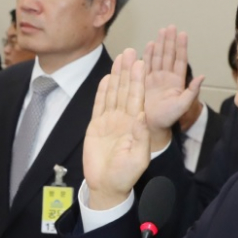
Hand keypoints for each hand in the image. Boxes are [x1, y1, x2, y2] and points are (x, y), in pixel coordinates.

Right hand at [83, 48, 149, 209]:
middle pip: (126, 90)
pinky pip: (100, 105)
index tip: (140, 63)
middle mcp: (124, 120)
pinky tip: (105, 78)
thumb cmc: (125, 176)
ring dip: (116, 76)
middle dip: (128, 71)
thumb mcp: (137, 158)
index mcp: (136, 125)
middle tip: (130, 51)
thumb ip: (140, 137)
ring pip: (113, 93)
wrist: (107, 186)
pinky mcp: (97, 126)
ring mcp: (110, 122)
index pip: (137, 98)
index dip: (138, 80)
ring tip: (119, 58)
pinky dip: (102, 91)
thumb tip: (140, 117)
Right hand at [142, 26, 203, 151]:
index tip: (183, 34)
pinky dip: (147, 55)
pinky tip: (148, 44)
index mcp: (177, 82)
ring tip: (161, 31)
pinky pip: (146, 65)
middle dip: (170, 41)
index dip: (181, 47)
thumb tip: (202, 76)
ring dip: (159, 44)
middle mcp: (166, 77)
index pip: (180, 60)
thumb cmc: (168, 118)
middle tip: (171, 27)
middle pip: (168, 55)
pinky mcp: (144, 82)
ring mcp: (155, 79)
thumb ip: (192, 91)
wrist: (151, 126)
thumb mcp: (183, 105)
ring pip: (158, 58)